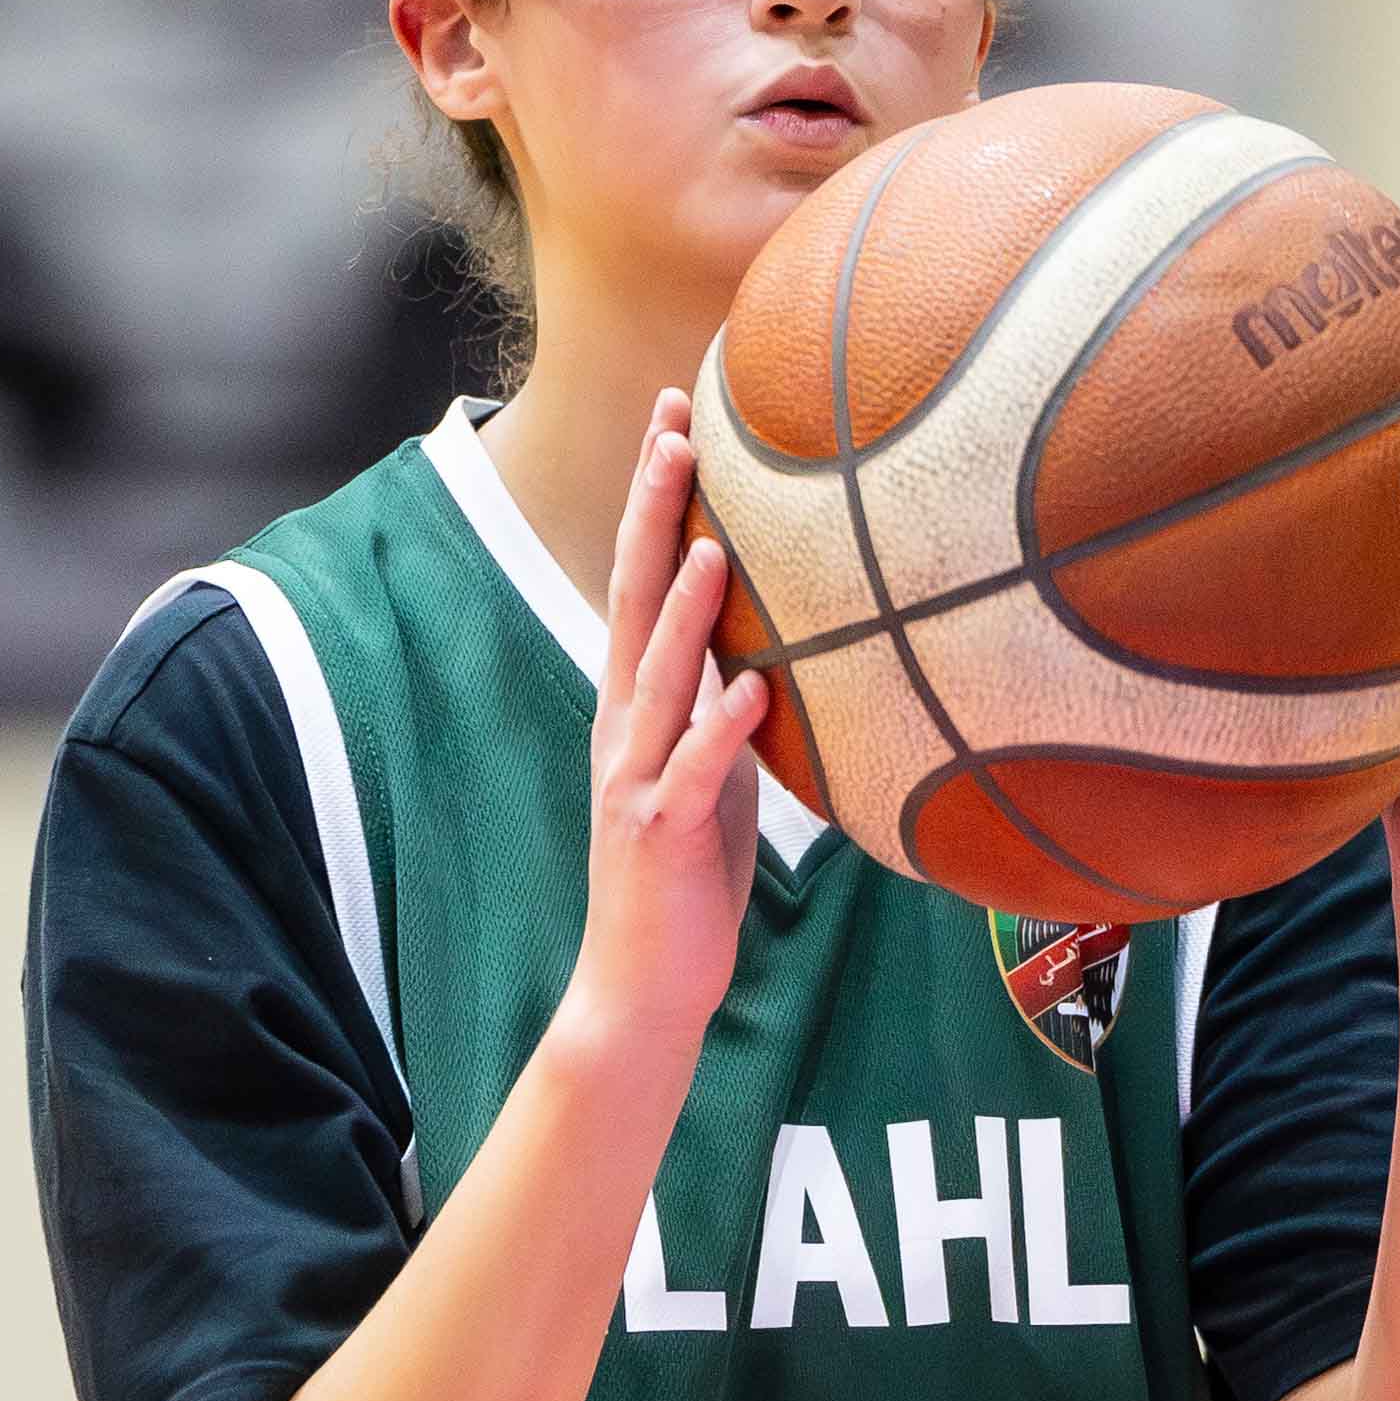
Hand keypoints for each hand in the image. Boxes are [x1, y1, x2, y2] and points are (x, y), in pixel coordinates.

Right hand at [571, 388, 769, 1048]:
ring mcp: (635, 778)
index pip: (639, 580)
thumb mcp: (712, 772)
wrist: (642, 983)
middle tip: (675, 431)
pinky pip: (694, 774)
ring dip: (683, 611)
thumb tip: (776, 645)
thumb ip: (727, 705)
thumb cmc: (687, 878)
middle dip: (653, 515)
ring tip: (714, 543)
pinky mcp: (661, 834)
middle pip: (632, 601)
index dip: (654, 499)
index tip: (676, 417)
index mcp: (635, 705)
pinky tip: (755, 690)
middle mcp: (623, 726)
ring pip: (659, 679)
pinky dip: (722, 730)